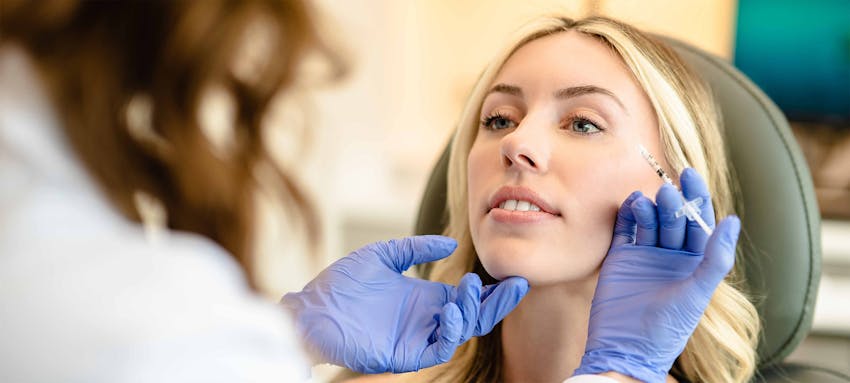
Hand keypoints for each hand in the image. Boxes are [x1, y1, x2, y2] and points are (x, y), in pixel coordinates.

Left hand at [281, 235, 528, 373]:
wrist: (313, 310)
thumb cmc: (340, 285)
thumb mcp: (382, 256)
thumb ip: (415, 249)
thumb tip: (451, 244)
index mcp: (424, 298)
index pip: (468, 296)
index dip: (490, 288)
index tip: (512, 274)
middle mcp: (427, 319)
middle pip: (474, 315)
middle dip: (498, 302)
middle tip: (517, 284)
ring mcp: (419, 337)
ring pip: (462, 331)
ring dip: (472, 310)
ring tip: (469, 287)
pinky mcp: (408, 355)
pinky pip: (440, 348)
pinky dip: (452, 331)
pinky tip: (452, 309)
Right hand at [574, 168, 740, 381]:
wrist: (627, 347)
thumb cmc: (668, 327)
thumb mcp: (698, 293)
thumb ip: (715, 258)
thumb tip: (733, 221)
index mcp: (694, 262)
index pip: (699, 222)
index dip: (697, 198)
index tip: (691, 175)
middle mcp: (670, 256)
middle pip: (674, 218)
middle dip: (672, 203)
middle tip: (667, 191)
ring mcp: (644, 256)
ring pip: (650, 221)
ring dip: (650, 207)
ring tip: (647, 201)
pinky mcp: (620, 258)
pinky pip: (625, 229)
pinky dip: (628, 214)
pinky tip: (631, 204)